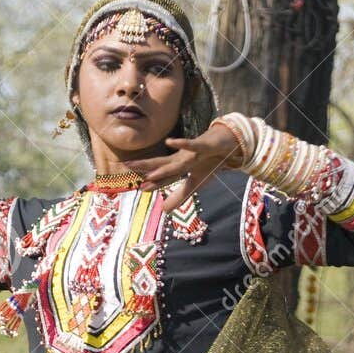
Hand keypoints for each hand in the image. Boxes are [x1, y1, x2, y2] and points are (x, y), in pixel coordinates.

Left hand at [124, 119, 243, 211]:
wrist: (227, 143)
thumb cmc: (209, 162)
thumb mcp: (195, 183)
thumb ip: (180, 195)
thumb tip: (164, 211)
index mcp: (179, 166)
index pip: (163, 176)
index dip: (152, 182)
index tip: (139, 188)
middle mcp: (181, 158)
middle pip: (161, 163)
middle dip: (145, 165)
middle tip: (127, 165)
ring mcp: (190, 152)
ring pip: (174, 161)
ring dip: (162, 167)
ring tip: (149, 172)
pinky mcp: (202, 145)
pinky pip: (191, 145)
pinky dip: (181, 144)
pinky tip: (169, 141)